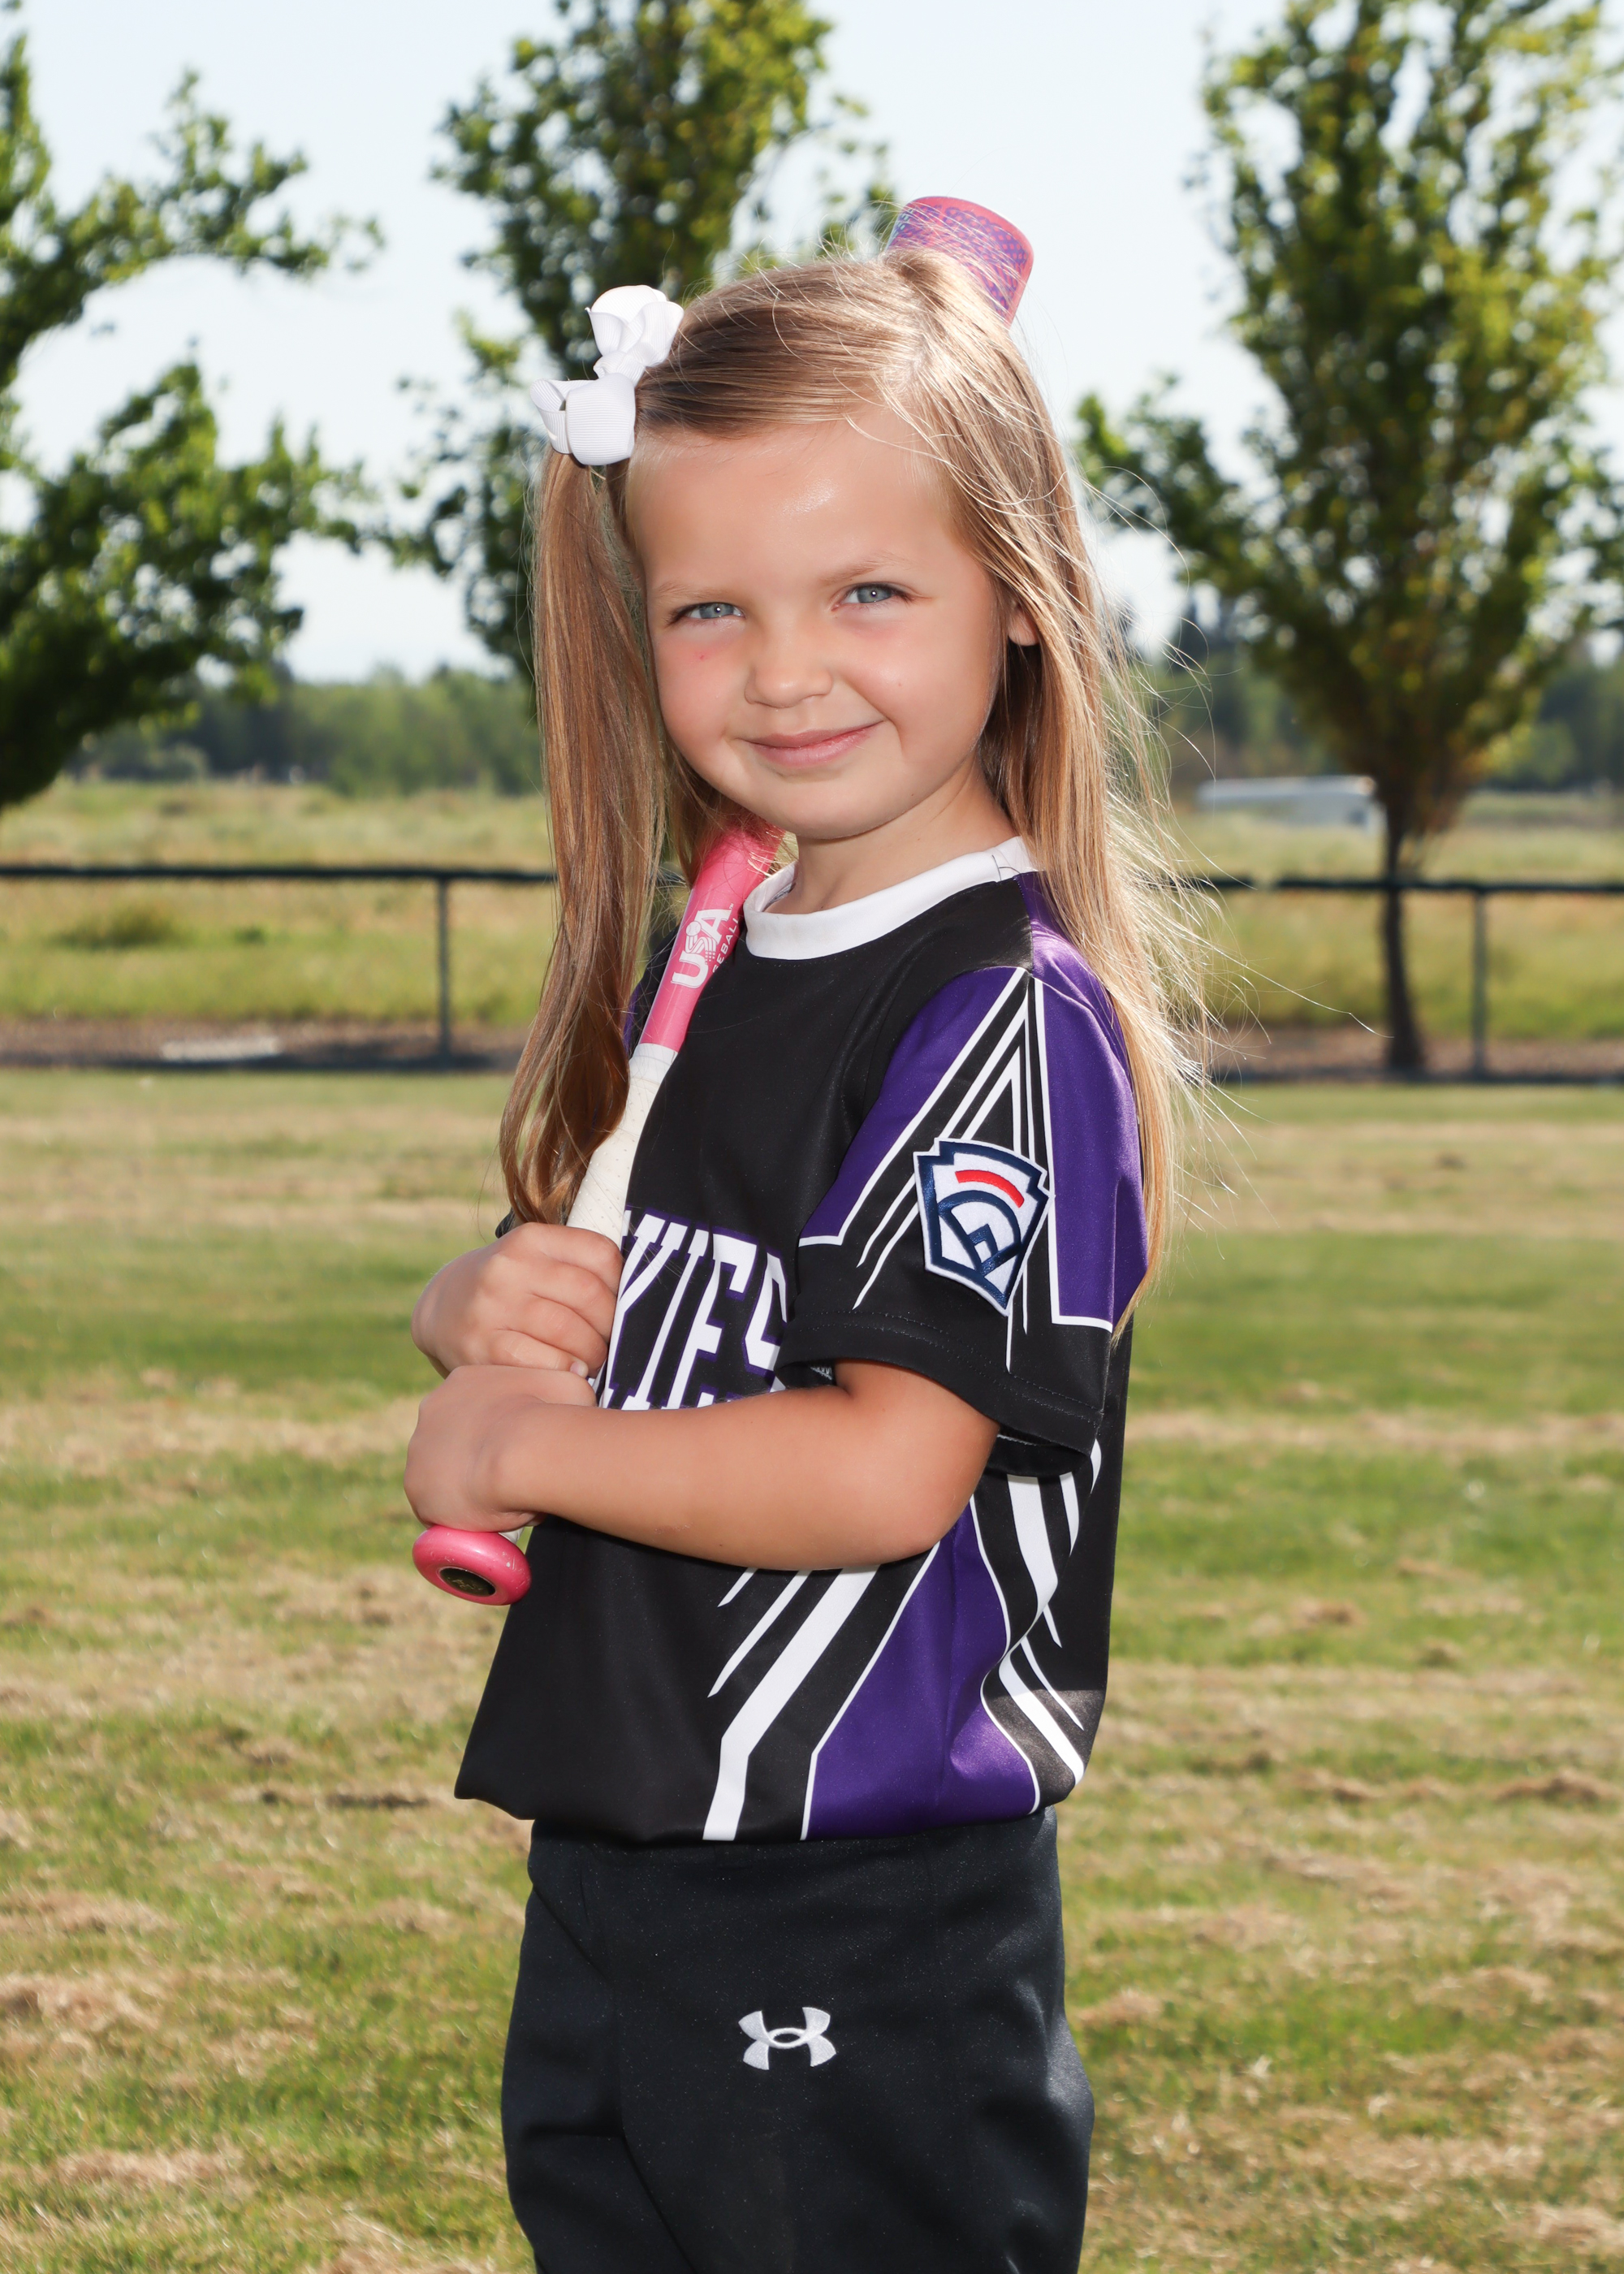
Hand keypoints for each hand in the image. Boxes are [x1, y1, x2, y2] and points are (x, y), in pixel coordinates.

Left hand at [404, 1362, 594, 1531]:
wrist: (524, 1448)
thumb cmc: (551, 1416)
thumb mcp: (568, 1388)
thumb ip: (565, 1391)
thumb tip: (575, 1397)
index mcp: (463, 1383)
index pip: (472, 1412)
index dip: (493, 1434)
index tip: (513, 1452)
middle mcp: (432, 1410)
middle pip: (450, 1442)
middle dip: (472, 1459)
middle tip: (506, 1480)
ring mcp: (420, 1448)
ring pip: (441, 1475)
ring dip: (463, 1488)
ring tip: (497, 1504)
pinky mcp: (416, 1486)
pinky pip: (435, 1508)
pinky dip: (456, 1516)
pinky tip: (482, 1520)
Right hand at [411, 1222, 621, 1379]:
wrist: (441, 1309)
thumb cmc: (510, 1286)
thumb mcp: (536, 1258)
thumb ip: (580, 1266)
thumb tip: (642, 1297)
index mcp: (530, 1239)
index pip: (602, 1255)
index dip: (623, 1286)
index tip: (622, 1306)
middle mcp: (509, 1268)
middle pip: (591, 1296)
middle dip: (612, 1327)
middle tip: (612, 1342)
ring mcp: (492, 1308)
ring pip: (570, 1332)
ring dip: (594, 1354)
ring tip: (594, 1360)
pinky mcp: (482, 1348)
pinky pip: (543, 1362)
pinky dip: (566, 1371)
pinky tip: (571, 1373)